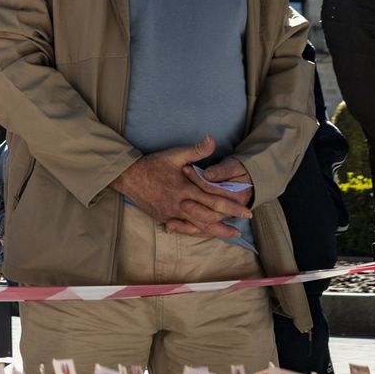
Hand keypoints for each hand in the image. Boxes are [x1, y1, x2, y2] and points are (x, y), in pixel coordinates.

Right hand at [111, 135, 250, 238]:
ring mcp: (171, 214)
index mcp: (185, 188)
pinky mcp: (164, 218)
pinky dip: (198, 232)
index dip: (232, 206)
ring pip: (198, 227)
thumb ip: (196, 150)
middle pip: (209, 217)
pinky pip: (184, 229)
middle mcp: (180, 204)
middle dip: (228, 221)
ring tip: (231, 233)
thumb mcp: (175, 154)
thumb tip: (213, 140)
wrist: (128, 177)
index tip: (246, 209)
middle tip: (243, 221)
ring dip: (216, 231)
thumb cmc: (153, 164)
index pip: (214, 200)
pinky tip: (207, 233)